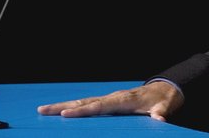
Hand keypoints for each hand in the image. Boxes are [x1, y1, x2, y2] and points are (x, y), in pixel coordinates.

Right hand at [37, 80, 183, 121]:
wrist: (166, 89)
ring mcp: (110, 98)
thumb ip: (161, 114)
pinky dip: (73, 107)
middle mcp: (113, 97)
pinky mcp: (108, 101)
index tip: (65, 115)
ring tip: (43, 110)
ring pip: (83, 102)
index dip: (83, 111)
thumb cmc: (163, 100)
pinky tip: (60, 111)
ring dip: (63, 106)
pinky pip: (88, 104)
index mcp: (124, 100)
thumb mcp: (165, 107)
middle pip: (85, 102)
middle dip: (63, 107)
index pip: (99, 106)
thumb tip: (160, 120)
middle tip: (42, 110)